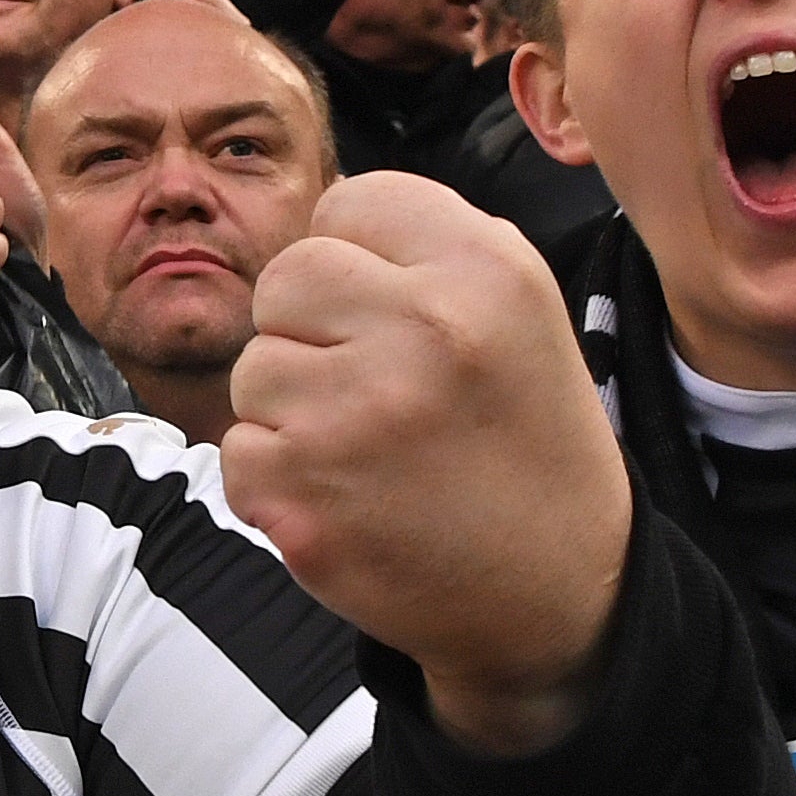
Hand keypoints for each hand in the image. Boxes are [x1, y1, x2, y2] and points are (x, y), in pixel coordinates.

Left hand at [221, 175, 633, 754]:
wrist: (557, 594)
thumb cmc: (524, 442)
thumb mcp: (521, 312)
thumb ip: (428, 249)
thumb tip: (326, 216)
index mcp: (485, 270)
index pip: (353, 202)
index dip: (361, 260)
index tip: (394, 312)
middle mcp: (422, 329)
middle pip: (286, 275)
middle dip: (313, 328)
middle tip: (374, 386)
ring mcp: (354, 415)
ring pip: (254, 364)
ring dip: (294, 405)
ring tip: (370, 447)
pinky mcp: (300, 494)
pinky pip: (239, 447)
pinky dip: (278, 477)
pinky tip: (348, 497)